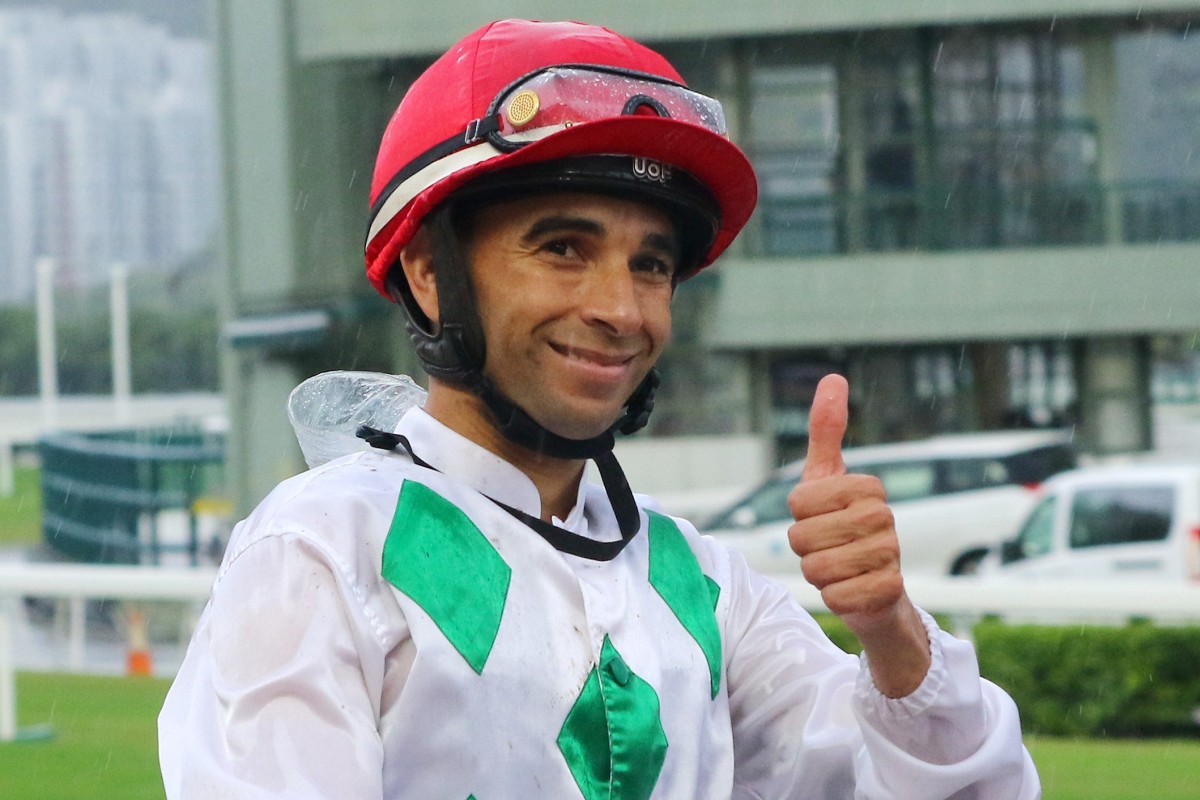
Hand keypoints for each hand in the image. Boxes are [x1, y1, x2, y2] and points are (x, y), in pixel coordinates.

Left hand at [786, 374, 929, 696]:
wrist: (877, 593)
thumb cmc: (844, 529)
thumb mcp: (827, 478)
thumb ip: (827, 431)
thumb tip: (833, 377)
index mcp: (867, 488)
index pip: (799, 501)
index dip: (799, 516)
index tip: (820, 518)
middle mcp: (883, 518)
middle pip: (802, 536)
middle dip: (805, 548)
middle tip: (828, 548)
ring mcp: (889, 555)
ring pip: (816, 567)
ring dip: (817, 574)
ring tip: (839, 569)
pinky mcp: (887, 592)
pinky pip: (833, 596)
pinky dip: (833, 598)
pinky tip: (851, 592)